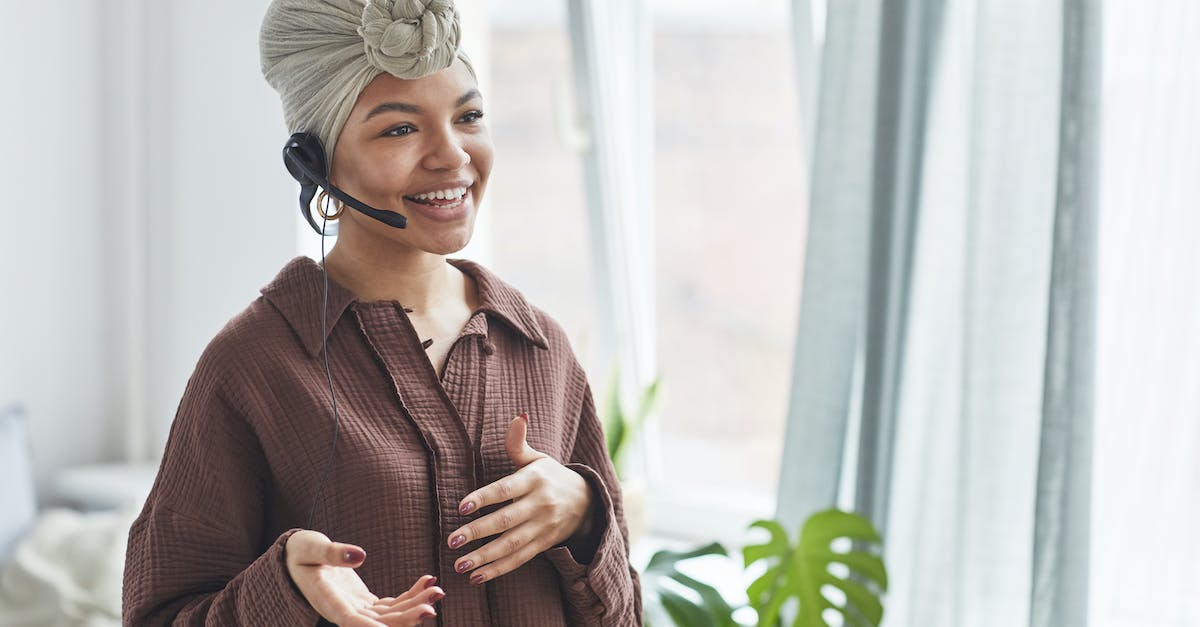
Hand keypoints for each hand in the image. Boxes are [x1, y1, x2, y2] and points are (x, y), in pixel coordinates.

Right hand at [285, 530, 441, 625]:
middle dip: (407, 617)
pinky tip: (428, 581)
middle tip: (432, 605)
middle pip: (379, 623)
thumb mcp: (310, 547)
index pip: (354, 622)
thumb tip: (360, 556)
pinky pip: (391, 604)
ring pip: (390, 615)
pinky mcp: (365, 602)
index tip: (398, 626)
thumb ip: (333, 553)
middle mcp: (344, 612)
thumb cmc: (300, 552)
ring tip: (438, 590)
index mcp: (328, 602)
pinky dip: (411, 594)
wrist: (296, 558)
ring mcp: (356, 608)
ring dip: (415, 605)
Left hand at [447, 414, 595, 584]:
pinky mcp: (543, 544)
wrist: (587, 501)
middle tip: (453, 539)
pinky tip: (477, 577)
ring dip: (485, 557)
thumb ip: (519, 443)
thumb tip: (517, 416)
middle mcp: (540, 504)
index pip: (506, 489)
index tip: (462, 506)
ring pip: (511, 544)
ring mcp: (543, 527)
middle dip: (479, 531)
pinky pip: (519, 559)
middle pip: (506, 520)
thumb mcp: (538, 458)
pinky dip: (499, 570)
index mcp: (535, 479)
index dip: (484, 498)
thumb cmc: (550, 475)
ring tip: (460, 565)